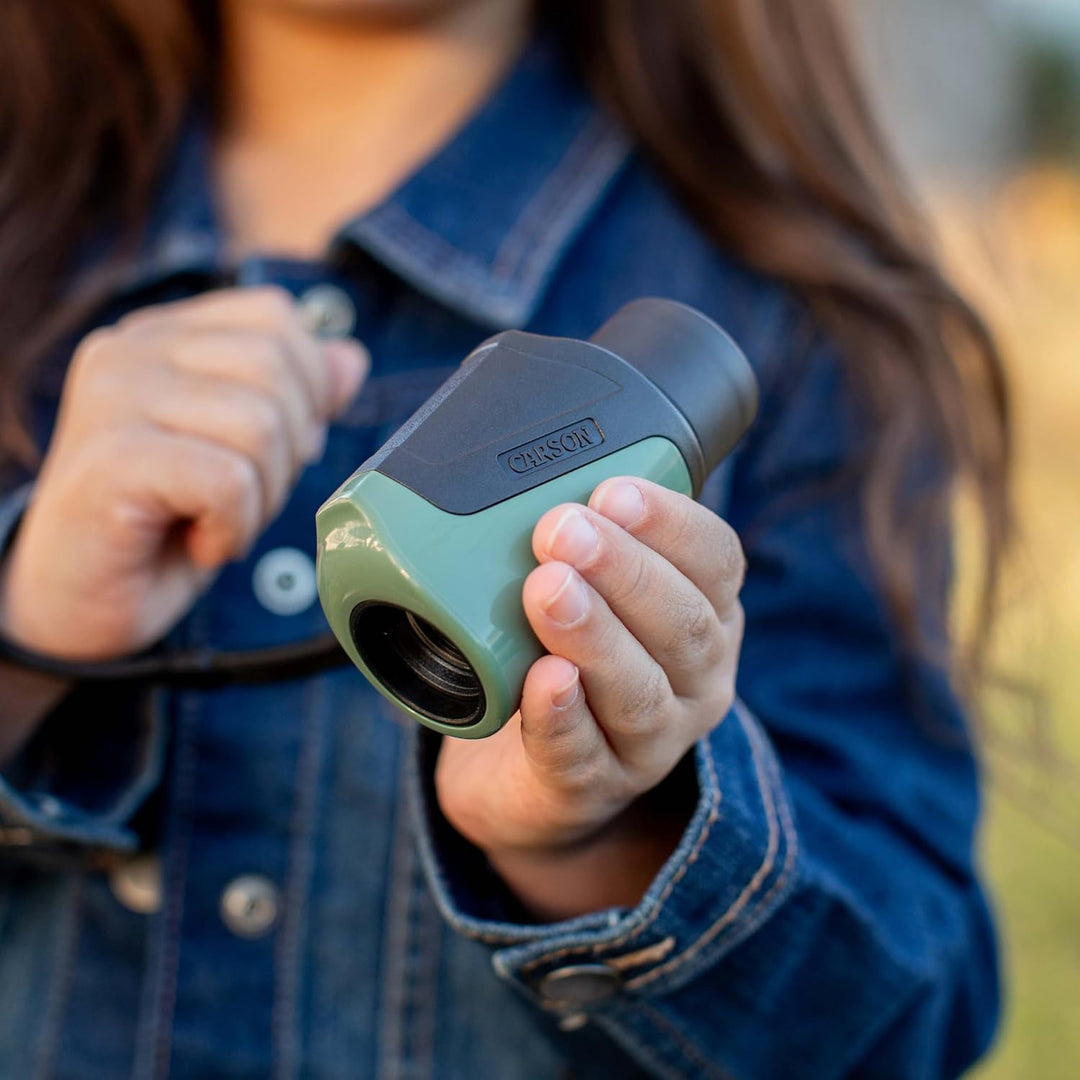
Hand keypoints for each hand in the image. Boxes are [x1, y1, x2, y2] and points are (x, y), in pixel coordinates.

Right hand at [0, 287, 367, 660]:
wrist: (78, 600)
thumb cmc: (163, 525)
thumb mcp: (245, 454)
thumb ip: (294, 398)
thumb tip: (351, 357)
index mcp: (165, 336)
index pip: (274, 318)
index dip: (306, 388)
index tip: (273, 450)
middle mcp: (131, 350)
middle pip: (275, 366)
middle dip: (287, 451)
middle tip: (243, 499)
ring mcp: (114, 397)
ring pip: (260, 424)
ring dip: (261, 496)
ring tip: (216, 523)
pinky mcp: (112, 457)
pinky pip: (228, 480)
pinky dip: (234, 526)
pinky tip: (198, 541)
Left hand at [435, 477, 744, 920]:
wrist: (527, 775)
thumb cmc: (560, 654)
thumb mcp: (589, 592)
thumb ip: (574, 540)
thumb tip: (516, 462)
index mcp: (703, 615)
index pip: (716, 561)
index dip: (671, 523)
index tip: (614, 489)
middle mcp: (694, 680)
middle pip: (682, 624)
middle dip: (624, 571)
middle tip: (562, 530)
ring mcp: (650, 743)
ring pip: (639, 691)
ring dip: (595, 635)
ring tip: (547, 590)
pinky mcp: (591, 788)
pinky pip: (582, 755)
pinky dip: (562, 716)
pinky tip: (542, 680)